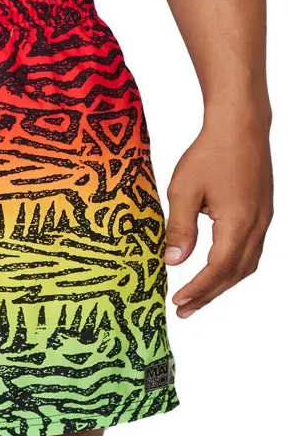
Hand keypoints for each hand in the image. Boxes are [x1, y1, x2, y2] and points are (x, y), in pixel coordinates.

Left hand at [163, 113, 272, 317]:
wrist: (240, 125)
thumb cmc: (210, 153)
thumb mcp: (183, 191)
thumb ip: (179, 229)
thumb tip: (172, 262)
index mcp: (238, 222)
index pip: (218, 268)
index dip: (198, 288)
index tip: (178, 301)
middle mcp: (257, 225)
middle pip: (235, 272)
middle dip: (209, 294)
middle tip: (184, 310)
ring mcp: (263, 219)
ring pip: (246, 264)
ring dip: (222, 284)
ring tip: (197, 298)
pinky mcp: (261, 213)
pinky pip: (251, 250)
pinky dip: (232, 268)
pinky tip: (215, 271)